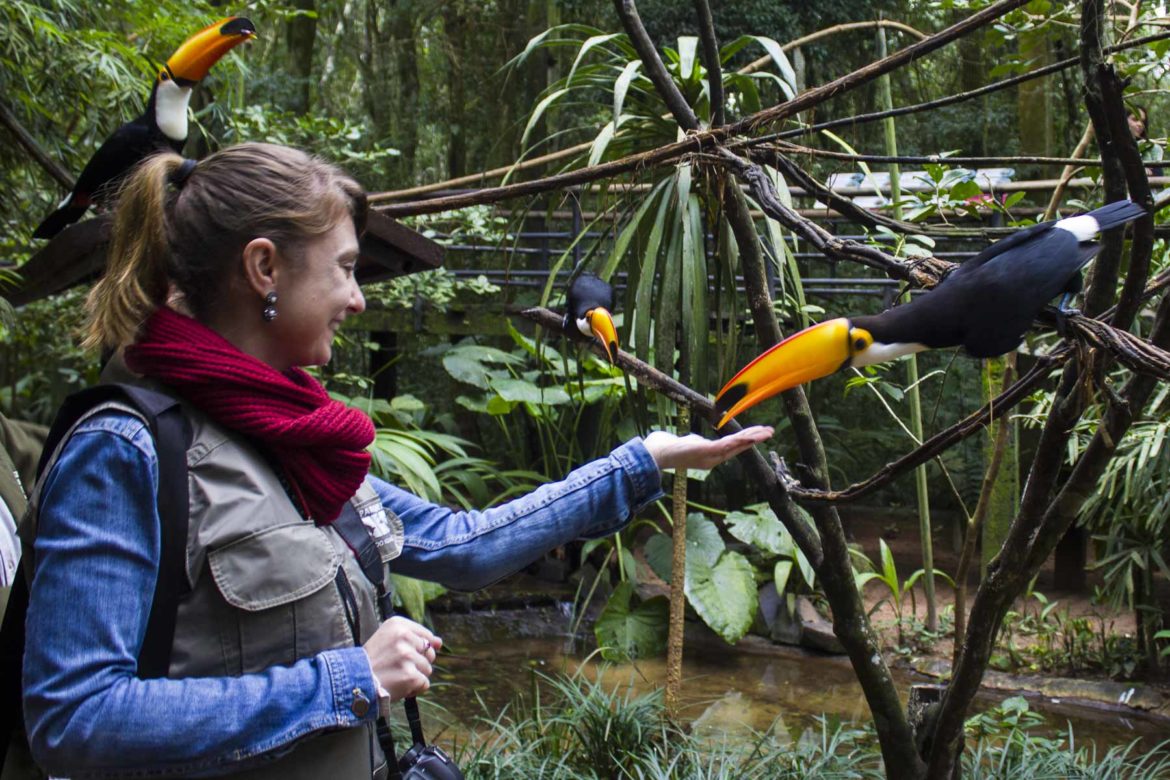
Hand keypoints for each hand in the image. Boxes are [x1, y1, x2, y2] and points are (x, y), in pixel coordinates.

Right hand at [362, 615, 442, 700]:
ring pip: (427, 669)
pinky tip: (399, 686)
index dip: (419, 650)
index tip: (404, 655)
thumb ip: (415, 638)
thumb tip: (440, 642)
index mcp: (397, 624)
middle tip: (397, 667)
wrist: (353, 682)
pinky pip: (424, 683)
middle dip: (417, 663)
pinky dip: (414, 689)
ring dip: (415, 676)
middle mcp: (404, 636)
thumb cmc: (372, 661)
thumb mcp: (388, 640)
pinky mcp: (410, 675)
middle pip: (429, 653)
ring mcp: (407, 656)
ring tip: (395, 677)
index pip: (426, 635)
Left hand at [642, 425, 773, 471]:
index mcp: (711, 455)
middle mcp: (713, 458)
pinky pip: (726, 445)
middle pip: (738, 446)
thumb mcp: (688, 443)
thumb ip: (696, 442)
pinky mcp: (706, 451)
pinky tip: (748, 436)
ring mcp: (710, 456)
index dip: (746, 440)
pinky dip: (739, 440)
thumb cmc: (669, 447)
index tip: (759, 433)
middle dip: (755, 438)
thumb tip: (696, 439)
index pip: (733, 446)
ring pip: (736, 445)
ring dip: (752, 438)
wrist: (656, 452)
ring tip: (766, 432)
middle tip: (770, 432)